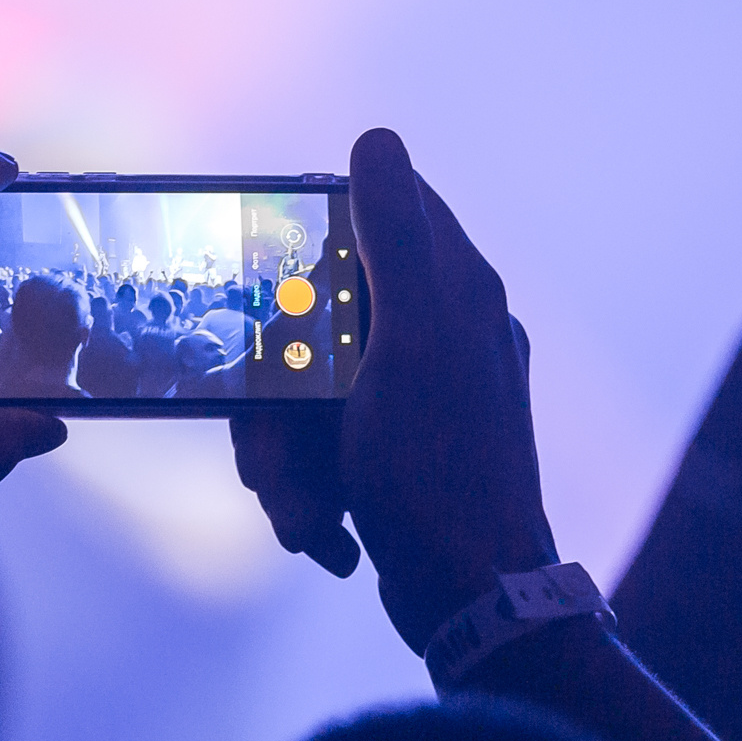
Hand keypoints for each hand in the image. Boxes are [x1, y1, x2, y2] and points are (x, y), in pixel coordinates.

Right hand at [233, 128, 556, 653]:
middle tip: (270, 450)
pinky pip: (327, 444)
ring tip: (298, 508)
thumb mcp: (408, 345)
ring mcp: (422, 395)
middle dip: (279, 390)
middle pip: (324, 314)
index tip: (268, 270)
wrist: (473, 601)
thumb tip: (378, 139)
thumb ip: (395, 241)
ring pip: (313, 388)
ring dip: (286, 454)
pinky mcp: (400, 451)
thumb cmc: (437, 471)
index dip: (315, 231)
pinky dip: (312, 486)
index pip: (385, 209)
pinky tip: (322, 527)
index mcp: (458, 292)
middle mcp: (447, 332)